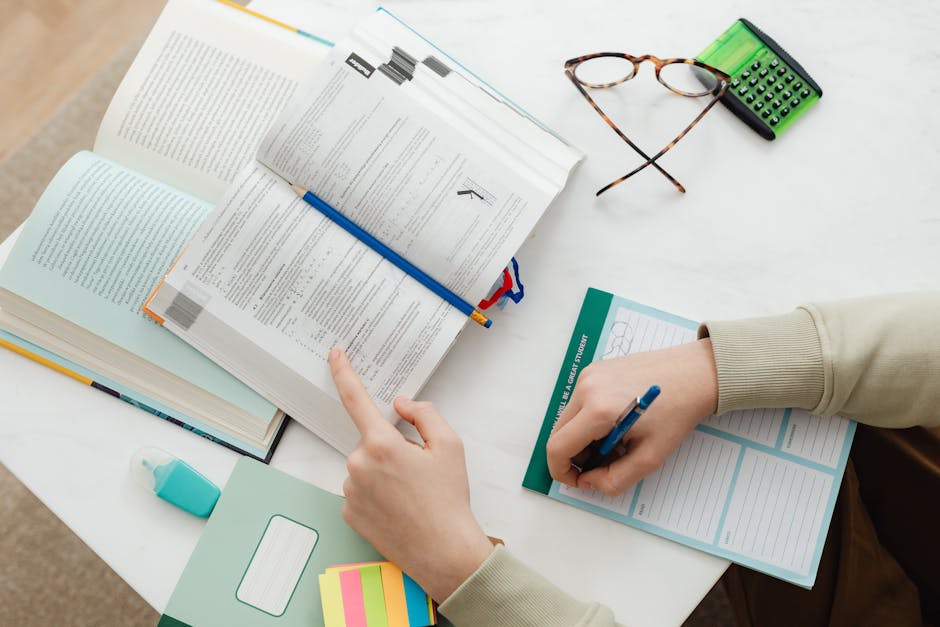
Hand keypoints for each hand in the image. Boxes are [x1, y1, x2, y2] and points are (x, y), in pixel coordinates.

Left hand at [328, 348, 493, 601]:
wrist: (444, 551)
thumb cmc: (449, 499)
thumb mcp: (450, 445)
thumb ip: (423, 413)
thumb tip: (400, 404)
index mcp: (382, 444)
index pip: (355, 398)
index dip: (343, 372)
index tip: (335, 354)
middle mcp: (358, 465)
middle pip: (371, 441)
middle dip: (391, 447)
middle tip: (419, 470)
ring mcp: (350, 491)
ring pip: (364, 467)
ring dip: (383, 471)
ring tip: (411, 494)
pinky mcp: (348, 513)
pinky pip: (359, 490)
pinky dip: (376, 493)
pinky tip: (397, 507)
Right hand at [546, 339, 717, 495]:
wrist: (694, 373)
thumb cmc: (678, 411)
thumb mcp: (650, 457)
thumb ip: (614, 479)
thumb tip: (589, 482)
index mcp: (598, 410)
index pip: (558, 448)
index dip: (562, 471)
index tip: (578, 481)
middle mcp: (586, 388)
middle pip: (559, 433)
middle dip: (574, 456)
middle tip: (603, 465)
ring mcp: (588, 375)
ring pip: (568, 419)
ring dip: (582, 438)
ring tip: (615, 443)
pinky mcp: (594, 370)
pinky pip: (578, 402)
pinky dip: (588, 420)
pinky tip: (616, 424)